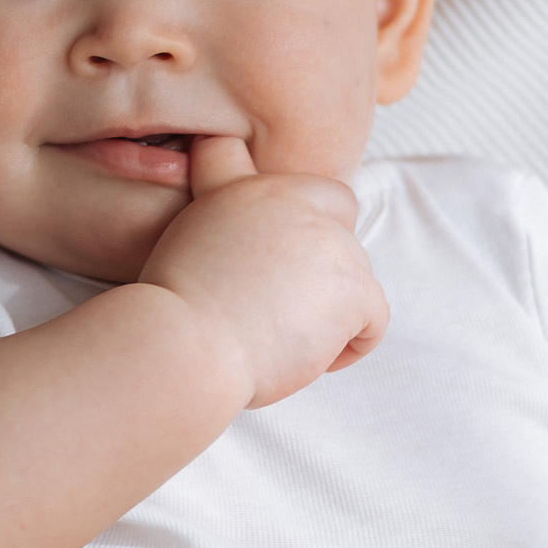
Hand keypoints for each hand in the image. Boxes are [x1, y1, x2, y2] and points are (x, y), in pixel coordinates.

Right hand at [138, 135, 386, 406]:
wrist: (182, 344)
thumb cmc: (174, 313)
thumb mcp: (189, 239)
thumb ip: (230, 218)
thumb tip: (247, 211)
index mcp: (251, 189)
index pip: (316, 192)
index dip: (313, 229)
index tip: (286, 271)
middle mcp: (294, 204)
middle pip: (343, 233)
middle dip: (325, 273)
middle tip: (282, 312)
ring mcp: (330, 243)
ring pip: (357, 280)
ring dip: (330, 312)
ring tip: (281, 340)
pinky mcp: (354, 288)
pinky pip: (374, 321)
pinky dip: (349, 347)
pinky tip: (308, 358)